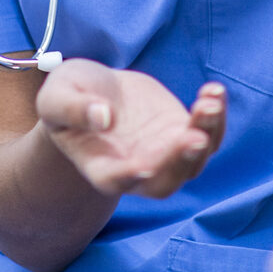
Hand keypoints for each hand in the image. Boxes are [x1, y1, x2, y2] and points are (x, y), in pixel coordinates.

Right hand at [34, 59, 227, 198]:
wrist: (96, 90)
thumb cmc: (70, 96)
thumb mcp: (57, 96)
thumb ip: (73, 108)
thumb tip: (102, 117)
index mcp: (100, 167)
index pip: (116, 181)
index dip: (129, 177)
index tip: (142, 166)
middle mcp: (137, 169)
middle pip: (164, 181)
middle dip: (180, 161)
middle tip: (193, 137)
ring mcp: (164, 153)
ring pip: (194, 159)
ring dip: (207, 134)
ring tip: (209, 102)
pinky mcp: (182, 132)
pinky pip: (208, 133)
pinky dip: (215, 116)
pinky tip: (215, 91)